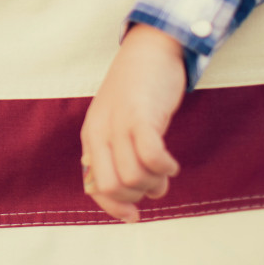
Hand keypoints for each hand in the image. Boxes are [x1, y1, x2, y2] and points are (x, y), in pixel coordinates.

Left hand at [80, 23, 185, 222]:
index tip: (134, 216)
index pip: (92, 186)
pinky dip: (164, 168)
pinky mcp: (141, 115)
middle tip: (156, 183)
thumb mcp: (119, 124)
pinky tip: (172, 164)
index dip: (113, 207)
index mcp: (91, 137)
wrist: (150, 48)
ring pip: (132, 176)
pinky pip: (150, 156)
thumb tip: (134, 193)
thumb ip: (119, 154)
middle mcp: (100, 132)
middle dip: (138, 195)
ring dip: (155, 182)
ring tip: (165, 170)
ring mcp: (119, 123)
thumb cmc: (139, 91)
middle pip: (112, 187)